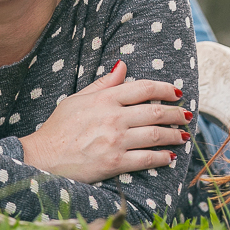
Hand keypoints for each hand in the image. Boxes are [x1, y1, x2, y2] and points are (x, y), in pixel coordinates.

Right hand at [20, 60, 189, 182]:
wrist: (42, 157)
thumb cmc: (59, 128)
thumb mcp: (78, 99)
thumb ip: (103, 83)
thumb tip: (123, 66)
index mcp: (105, 99)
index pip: (144, 88)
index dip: (165, 89)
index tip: (177, 93)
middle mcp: (113, 117)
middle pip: (155, 112)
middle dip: (176, 113)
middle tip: (186, 116)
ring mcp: (115, 140)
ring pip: (156, 135)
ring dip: (174, 135)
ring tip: (184, 135)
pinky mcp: (114, 163)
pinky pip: (147, 158)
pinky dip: (162, 157)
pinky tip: (170, 157)